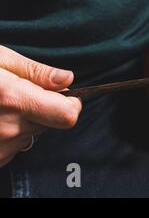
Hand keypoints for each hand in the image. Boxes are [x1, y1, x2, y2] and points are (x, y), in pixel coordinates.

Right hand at [0, 46, 81, 167]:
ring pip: (30, 136)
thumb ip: (35, 72)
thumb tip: (68, 79)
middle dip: (43, 108)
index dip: (71, 104)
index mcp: (13, 100)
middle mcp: (6, 129)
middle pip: (50, 124)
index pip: (66, 115)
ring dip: (23, 121)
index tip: (66, 95)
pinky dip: (7, 134)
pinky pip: (11, 147)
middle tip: (19, 93)